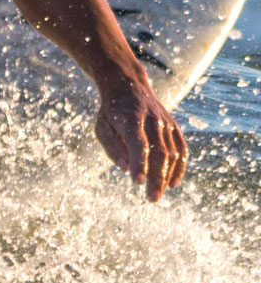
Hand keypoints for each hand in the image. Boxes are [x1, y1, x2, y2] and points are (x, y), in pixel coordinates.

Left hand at [94, 80, 187, 200]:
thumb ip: (112, 147)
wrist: (128, 84)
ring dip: (166, 176)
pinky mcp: (173, 126)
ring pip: (172, 152)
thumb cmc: (111, 110)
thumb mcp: (102, 126)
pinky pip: (181, 148)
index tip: (137, 182)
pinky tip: (172, 183)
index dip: (140, 163)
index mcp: (131, 118)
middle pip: (159, 151)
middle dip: (156, 177)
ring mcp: (165, 122)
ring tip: (156, 195)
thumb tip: (126, 169)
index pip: (139, 143)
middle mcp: (152, 119)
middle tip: (151, 198)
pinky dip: (180, 167)